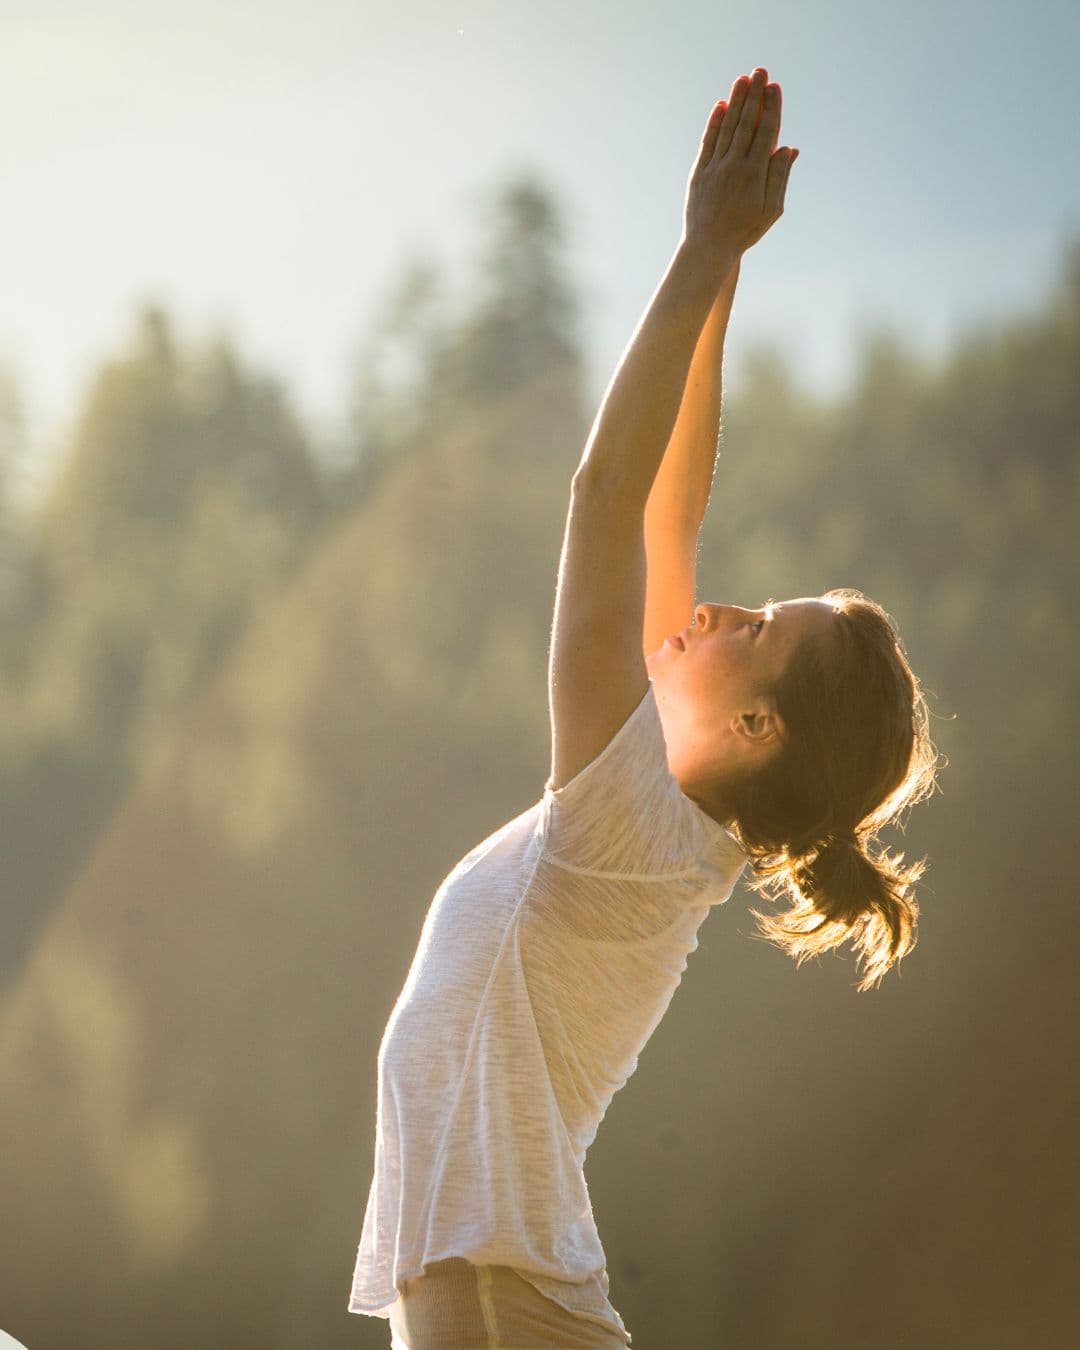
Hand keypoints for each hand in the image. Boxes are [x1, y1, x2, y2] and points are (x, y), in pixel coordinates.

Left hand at [681, 67, 797, 274]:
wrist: (709, 248)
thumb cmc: (744, 231)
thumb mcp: (771, 209)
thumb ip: (780, 177)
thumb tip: (789, 147)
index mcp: (755, 174)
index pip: (766, 132)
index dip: (771, 107)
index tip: (775, 87)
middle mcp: (734, 166)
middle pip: (746, 123)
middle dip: (754, 95)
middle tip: (760, 71)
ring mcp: (715, 167)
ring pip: (727, 127)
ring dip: (735, 102)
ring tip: (742, 80)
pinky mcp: (699, 172)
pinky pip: (708, 142)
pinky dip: (714, 123)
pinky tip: (721, 106)